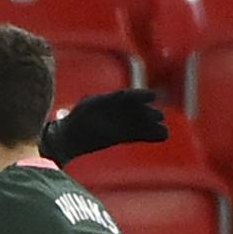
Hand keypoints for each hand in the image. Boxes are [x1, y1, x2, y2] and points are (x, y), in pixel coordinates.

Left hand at [40, 89, 166, 165]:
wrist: (67, 137)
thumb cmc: (74, 121)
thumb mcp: (82, 110)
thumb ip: (91, 107)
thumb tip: (99, 103)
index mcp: (105, 101)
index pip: (124, 97)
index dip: (139, 96)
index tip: (153, 96)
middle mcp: (115, 111)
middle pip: (134, 112)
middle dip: (147, 114)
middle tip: (159, 116)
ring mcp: (119, 123)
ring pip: (138, 124)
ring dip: (151, 127)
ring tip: (164, 131)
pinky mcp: (121, 135)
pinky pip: (137, 135)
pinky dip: (149, 135)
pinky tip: (162, 136)